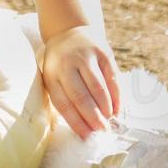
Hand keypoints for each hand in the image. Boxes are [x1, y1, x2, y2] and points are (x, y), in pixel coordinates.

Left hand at [41, 25, 121, 139]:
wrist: (67, 30)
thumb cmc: (59, 63)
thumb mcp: (52, 76)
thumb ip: (64, 97)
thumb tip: (83, 128)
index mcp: (51, 74)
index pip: (63, 103)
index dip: (76, 122)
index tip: (86, 136)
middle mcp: (67, 64)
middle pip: (81, 96)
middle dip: (93, 117)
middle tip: (102, 131)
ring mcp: (86, 57)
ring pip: (98, 88)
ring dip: (106, 108)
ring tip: (109, 121)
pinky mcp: (103, 52)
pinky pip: (112, 78)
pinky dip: (116, 96)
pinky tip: (117, 108)